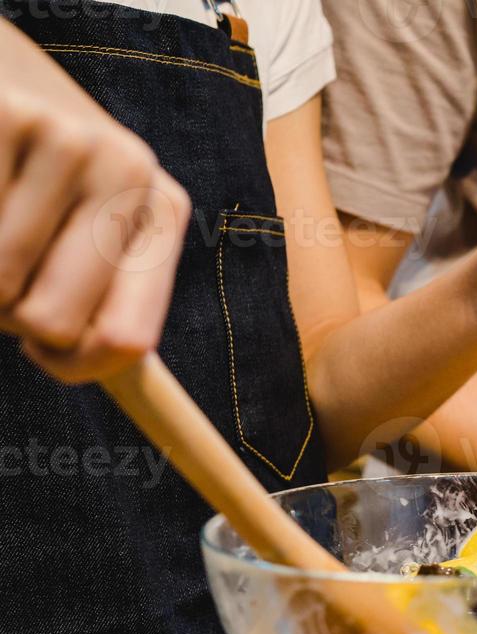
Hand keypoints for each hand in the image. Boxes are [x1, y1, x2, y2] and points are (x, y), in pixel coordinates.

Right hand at [0, 67, 188, 382]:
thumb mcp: (91, 227)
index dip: (72, 366)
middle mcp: (129, 170)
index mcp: (162, 210)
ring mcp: (66, 138)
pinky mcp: (3, 114)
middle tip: (5, 274)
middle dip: (10, 317)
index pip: (126, 341)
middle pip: (49, 322)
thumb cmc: (37, 176)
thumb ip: (108, 304)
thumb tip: (116, 377)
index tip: (45, 351)